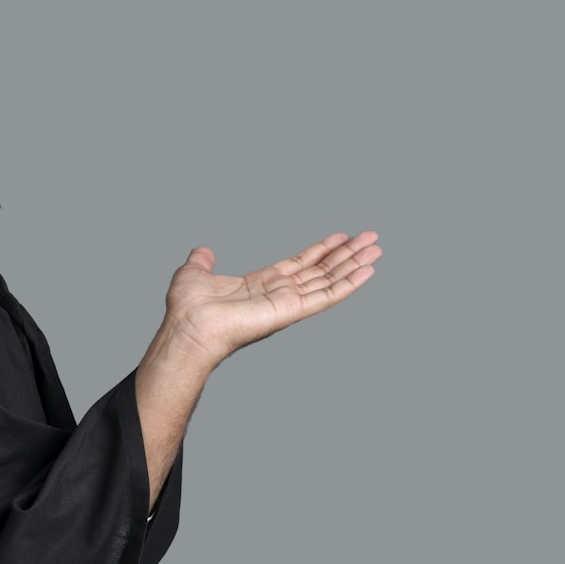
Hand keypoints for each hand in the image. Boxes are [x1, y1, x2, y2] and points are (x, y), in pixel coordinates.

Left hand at [162, 231, 381, 362]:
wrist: (189, 327)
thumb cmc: (187, 308)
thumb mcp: (194, 273)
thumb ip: (202, 261)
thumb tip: (202, 251)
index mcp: (260, 284)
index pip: (298, 264)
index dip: (321, 250)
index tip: (342, 236)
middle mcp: (279, 294)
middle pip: (321, 270)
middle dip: (347, 254)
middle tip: (372, 237)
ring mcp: (288, 303)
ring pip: (330, 280)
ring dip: (355, 264)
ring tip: (377, 248)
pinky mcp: (292, 311)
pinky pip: (327, 295)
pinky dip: (349, 283)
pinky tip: (368, 271)